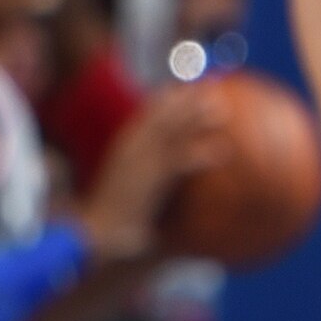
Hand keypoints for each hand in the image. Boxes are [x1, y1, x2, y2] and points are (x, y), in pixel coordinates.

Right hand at [80, 83, 235, 260]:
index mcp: (124, 148)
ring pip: (170, 132)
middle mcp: (131, 149)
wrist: (99, 233)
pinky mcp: (147, 180)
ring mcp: (138, 162)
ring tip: (220, 108)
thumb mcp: (131, 195)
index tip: (185, 87)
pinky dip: (198, 155)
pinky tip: (221, 152)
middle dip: (184, 99)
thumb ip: (150, 185)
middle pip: (161, 116)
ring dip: (194, 117)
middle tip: (209, 86)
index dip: (165, 99)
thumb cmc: (114, 221)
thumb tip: (167, 189)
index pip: (145, 115)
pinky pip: (177, 163)